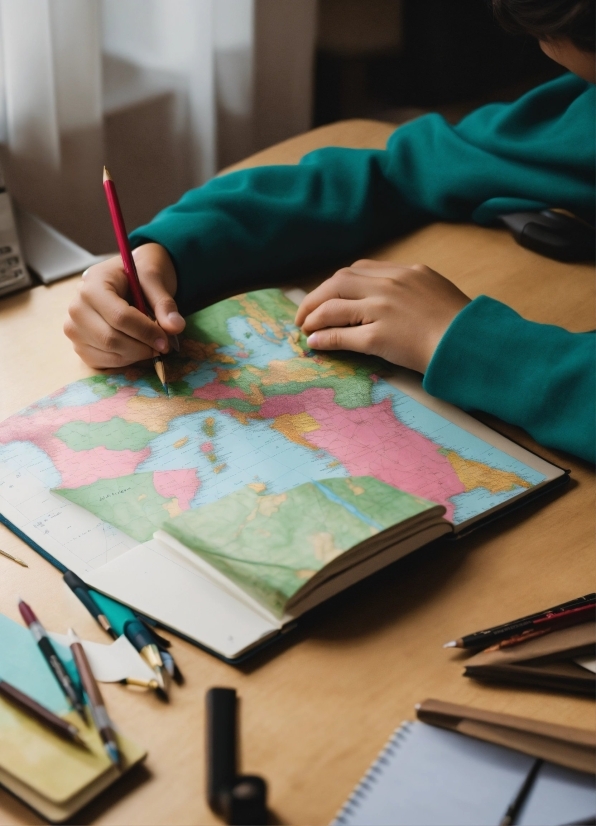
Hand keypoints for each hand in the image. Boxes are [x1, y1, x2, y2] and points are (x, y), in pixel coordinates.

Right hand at [64, 243, 185, 368]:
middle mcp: (77, 307)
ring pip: (109, 353)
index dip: (146, 332)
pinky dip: (126, 360)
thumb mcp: (154, 279)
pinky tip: (137, 347)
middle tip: (162, 346)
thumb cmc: (138, 276)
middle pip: (111, 339)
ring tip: (151, 344)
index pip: (119, 317)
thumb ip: (165, 303)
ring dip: (136, 355)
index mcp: (92, 285)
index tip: (166, 340)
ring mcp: (75, 328)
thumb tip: (176, 327)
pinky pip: (104, 362)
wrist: (126, 278)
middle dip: (142, 347)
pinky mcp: (80, 346)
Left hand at [295, 259, 470, 373]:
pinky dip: (324, 338)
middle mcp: (391, 285)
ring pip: (334, 306)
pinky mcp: (379, 336)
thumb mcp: (436, 292)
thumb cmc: (461, 326)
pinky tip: (315, 343)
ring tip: (305, 328)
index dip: (337, 283)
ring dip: (314, 317)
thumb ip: (411, 290)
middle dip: (316, 297)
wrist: (471, 344)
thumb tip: (383, 302)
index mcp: (406, 272)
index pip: (360, 269)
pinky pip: (341, 335)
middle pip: (339, 282)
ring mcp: (383, 309)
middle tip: (304, 313)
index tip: (328, 295)